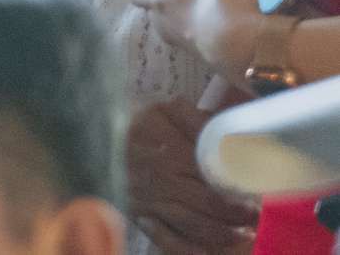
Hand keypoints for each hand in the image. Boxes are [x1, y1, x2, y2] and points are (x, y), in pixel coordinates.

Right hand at [124, 100, 256, 252]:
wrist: (95, 143)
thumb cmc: (138, 127)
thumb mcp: (164, 112)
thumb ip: (195, 119)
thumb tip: (233, 132)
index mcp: (169, 150)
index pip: (213, 172)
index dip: (239, 184)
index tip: (258, 189)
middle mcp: (160, 180)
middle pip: (208, 203)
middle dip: (237, 214)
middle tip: (255, 214)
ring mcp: (150, 203)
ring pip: (194, 226)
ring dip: (223, 234)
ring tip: (243, 234)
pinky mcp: (142, 219)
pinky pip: (169, 242)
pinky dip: (192, 250)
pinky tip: (212, 251)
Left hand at [127, 0, 265, 81]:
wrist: (245, 49)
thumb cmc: (224, 1)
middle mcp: (163, 22)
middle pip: (157, 10)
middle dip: (172, 1)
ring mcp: (182, 45)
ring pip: (178, 28)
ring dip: (191, 18)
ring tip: (214, 5)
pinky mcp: (204, 60)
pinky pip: (201, 43)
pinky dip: (211, 34)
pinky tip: (231, 25)